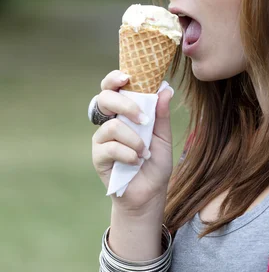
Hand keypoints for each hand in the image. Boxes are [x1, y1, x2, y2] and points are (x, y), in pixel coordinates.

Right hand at [91, 70, 173, 214]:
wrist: (150, 194)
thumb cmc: (155, 163)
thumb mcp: (163, 137)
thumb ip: (161, 114)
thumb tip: (166, 88)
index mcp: (124, 113)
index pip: (113, 88)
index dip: (114, 79)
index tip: (126, 77)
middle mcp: (110, 122)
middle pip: (104, 99)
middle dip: (125, 106)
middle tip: (143, 119)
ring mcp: (102, 139)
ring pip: (112, 126)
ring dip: (133, 139)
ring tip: (144, 152)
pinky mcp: (98, 157)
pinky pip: (110, 148)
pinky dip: (128, 154)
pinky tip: (136, 161)